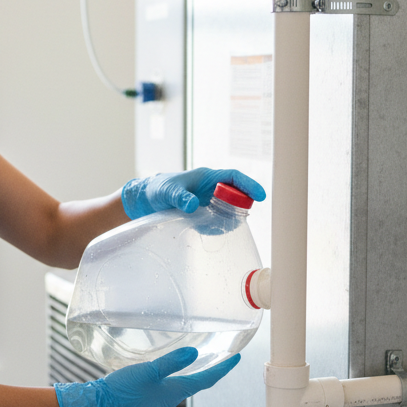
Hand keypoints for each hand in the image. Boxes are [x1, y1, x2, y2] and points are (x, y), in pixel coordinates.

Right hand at [55, 347, 240, 406]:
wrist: (102, 401)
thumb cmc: (124, 389)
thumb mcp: (149, 371)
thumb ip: (171, 362)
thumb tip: (194, 353)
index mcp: (176, 391)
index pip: (207, 380)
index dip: (223, 369)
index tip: (237, 358)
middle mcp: (172, 395)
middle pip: (200, 382)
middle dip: (214, 369)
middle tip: (226, 357)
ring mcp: (161, 395)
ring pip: (187, 381)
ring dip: (199, 371)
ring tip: (208, 358)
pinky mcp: (151, 393)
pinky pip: (175, 381)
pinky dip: (183, 372)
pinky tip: (176, 364)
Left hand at [121, 167, 265, 219]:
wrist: (145, 200)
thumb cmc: (157, 189)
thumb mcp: (168, 192)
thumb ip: (180, 197)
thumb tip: (193, 205)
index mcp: (207, 177)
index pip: (234, 177)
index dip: (249, 185)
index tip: (261, 196)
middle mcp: (210, 188)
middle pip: (235, 195)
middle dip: (239, 207)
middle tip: (233, 220)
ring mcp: (208, 200)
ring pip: (227, 210)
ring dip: (225, 220)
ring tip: (209, 226)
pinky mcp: (203, 212)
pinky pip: (216, 220)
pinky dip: (214, 227)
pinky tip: (201, 229)